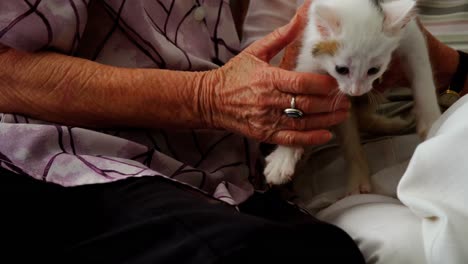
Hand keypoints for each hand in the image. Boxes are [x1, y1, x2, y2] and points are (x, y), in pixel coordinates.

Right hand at [201, 8, 349, 145]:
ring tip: (341, 115)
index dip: (322, 84)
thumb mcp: (255, 52)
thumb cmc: (234, 75)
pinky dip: (309, 138)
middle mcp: (268, 101)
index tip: (336, 82)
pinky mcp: (264, 134)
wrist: (210, 100)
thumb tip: (300, 18)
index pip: (301, 83)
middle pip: (306, 104)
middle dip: (330, 103)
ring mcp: (266, 120)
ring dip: (326, 120)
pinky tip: (325, 134)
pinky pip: (290, 139)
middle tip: (345, 100)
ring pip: (303, 122)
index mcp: (267, 79)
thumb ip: (280, 38)